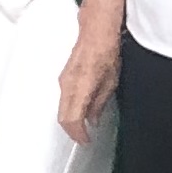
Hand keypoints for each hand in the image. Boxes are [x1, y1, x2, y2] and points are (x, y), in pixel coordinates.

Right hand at [56, 27, 120, 144]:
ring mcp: (63, 81)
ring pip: (61, 109)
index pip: (72, 119)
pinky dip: (69, 110)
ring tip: (82, 127)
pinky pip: (62, 100)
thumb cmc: (105, 51)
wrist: (96, 32)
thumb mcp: (110, 82)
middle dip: (72, 131)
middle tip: (83, 137)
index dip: (79, 134)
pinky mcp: (63, 78)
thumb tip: (93, 118)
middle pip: (63, 117)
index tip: (86, 140)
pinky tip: (79, 111)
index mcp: (80, 88)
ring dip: (70, 121)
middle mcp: (67, 85)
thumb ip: (99, 103)